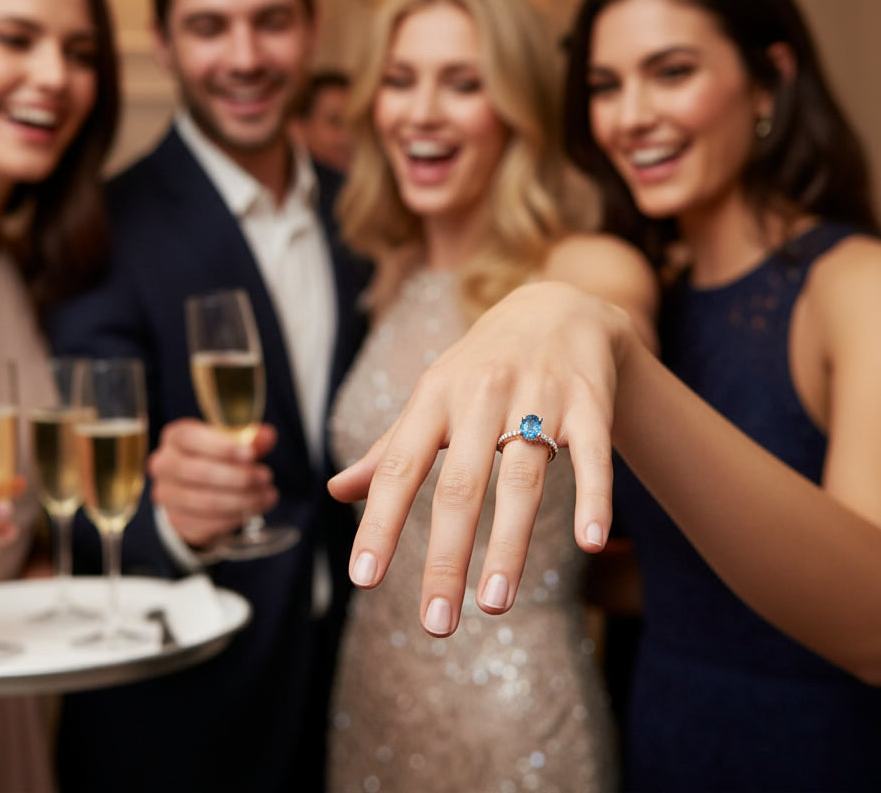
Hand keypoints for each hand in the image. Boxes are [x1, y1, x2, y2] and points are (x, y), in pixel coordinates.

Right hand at [148, 418, 278, 546]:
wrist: (198, 489)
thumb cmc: (217, 457)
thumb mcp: (232, 442)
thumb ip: (250, 438)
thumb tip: (267, 435)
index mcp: (175, 436)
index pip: (190, 438)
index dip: (221, 447)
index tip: (250, 454)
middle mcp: (164, 464)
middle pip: (198, 472)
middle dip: (239, 477)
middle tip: (266, 476)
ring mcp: (167, 495)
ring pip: (206, 501)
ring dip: (243, 500)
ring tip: (268, 495)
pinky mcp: (177, 521)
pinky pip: (208, 523)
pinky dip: (236, 517)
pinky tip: (255, 509)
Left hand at [328, 281, 632, 635]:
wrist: (557, 307)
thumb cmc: (481, 365)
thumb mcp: (432, 396)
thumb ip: (389, 448)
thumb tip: (336, 492)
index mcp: (435, 397)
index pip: (400, 467)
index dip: (380, 523)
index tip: (362, 580)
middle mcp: (482, 396)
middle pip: (461, 485)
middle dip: (446, 556)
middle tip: (436, 621)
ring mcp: (538, 398)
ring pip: (522, 478)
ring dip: (510, 544)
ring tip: (495, 603)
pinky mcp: (588, 403)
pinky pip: (592, 454)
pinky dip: (593, 497)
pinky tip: (591, 542)